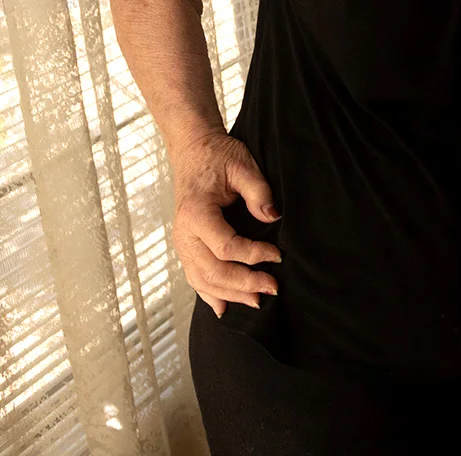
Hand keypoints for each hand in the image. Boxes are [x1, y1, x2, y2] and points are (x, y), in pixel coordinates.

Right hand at [171, 132, 280, 315]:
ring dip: (230, 294)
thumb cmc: (217, 157)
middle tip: (272, 288)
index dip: (254, 255)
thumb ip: (259, 190)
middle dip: (244, 284)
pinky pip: (194, 277)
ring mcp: (182, 244)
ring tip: (257, 301)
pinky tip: (224, 308)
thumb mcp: (242, 165)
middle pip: (213, 270)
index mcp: (196, 213)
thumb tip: (272, 217)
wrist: (193, 152)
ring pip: (202, 280)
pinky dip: (209, 294)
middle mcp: (184, 233)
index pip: (226, 247)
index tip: (278, 255)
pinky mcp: (186, 248)